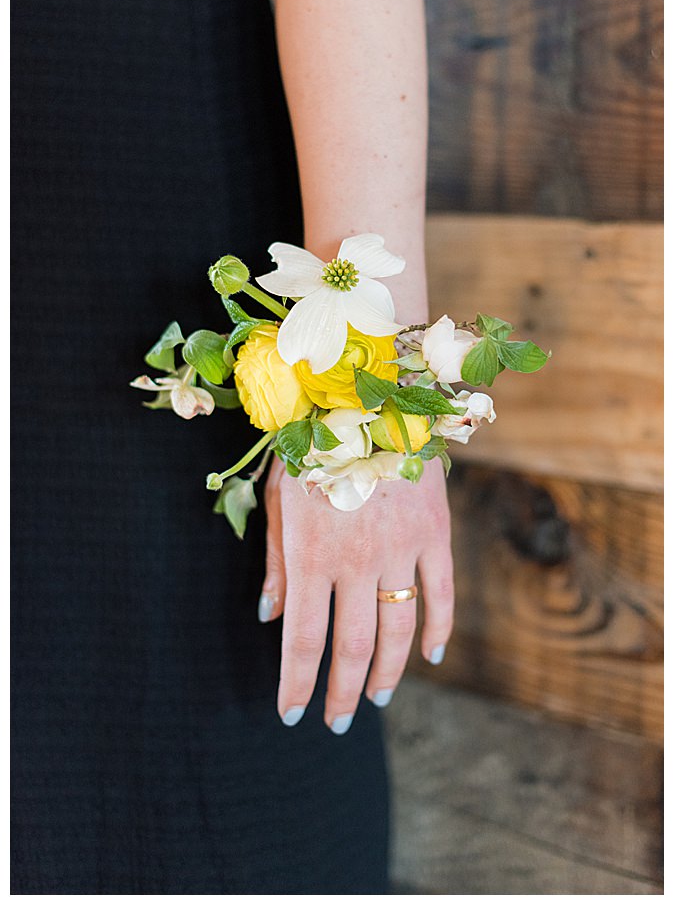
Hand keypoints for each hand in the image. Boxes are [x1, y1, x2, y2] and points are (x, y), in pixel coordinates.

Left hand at [261, 454, 453, 732]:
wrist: (366, 393)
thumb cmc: (309, 443)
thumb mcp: (278, 496)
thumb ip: (277, 561)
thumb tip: (271, 616)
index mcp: (310, 554)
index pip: (304, 641)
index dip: (297, 684)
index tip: (292, 714)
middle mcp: (356, 561)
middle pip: (351, 647)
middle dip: (341, 692)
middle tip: (336, 721)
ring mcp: (401, 549)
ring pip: (397, 630)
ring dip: (388, 673)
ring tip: (377, 698)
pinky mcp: (434, 533)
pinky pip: (441, 594)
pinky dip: (438, 630)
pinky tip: (429, 655)